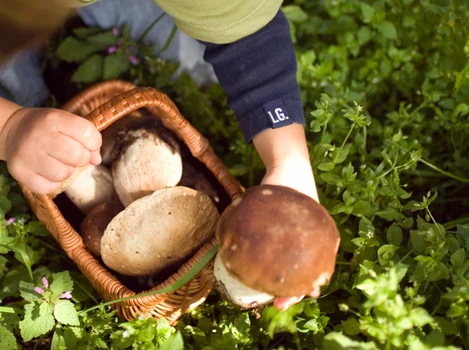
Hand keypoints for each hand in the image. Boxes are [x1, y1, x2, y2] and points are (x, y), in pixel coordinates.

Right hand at [0, 107, 101, 194]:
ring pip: (63, 174)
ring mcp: (26, 154)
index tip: (88, 145)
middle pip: (78, 156)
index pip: (87, 133)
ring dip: (66, 172)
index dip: (94, 143)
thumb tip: (97, 160)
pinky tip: (47, 172)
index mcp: (53, 119)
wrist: (13, 131)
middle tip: (73, 155)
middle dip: (82, 159)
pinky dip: (53, 183)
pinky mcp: (19, 172)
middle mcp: (38, 135)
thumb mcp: (67, 124)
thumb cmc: (48, 129)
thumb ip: (87, 137)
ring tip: (58, 163)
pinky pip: (48, 188)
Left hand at [252, 124, 321, 310]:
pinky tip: (259, 279)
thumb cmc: (288, 179)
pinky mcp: (286, 241)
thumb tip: (236, 212)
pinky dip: (275, 271)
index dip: (308, 284)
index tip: (304, 294)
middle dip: (293, 293)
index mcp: (318, 236)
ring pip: (293, 271)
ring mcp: (298, 243)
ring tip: (269, 300)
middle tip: (277, 305)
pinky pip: (282, 259)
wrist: (288, 166)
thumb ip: (268, 203)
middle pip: (305, 274)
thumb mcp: (281, 190)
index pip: (319, 267)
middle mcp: (309, 243)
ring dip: (284, 287)